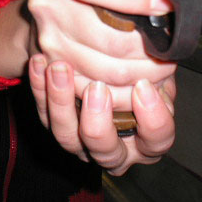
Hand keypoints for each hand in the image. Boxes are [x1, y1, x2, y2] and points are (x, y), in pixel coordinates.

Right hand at [28, 0, 176, 110]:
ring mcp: (50, 43)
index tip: (164, 5)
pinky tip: (142, 80)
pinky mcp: (56, 70)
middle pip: (112, 40)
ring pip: (110, 71)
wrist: (53, 3)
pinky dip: (128, 90)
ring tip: (161, 64)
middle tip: (171, 45)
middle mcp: (51, 8)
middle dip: (151, 47)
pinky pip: (100, 91)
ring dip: (146, 73)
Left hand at [29, 56, 175, 174]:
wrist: (101, 59)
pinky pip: (43, 114)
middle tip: (95, 88)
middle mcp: (115, 147)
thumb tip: (161, 50)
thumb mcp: (155, 66)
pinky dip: (40, 88)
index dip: (153, 118)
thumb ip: (159, 66)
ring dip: (61, 101)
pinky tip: (40, 63)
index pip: (157, 139)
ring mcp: (82, 142)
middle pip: (106, 150)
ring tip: (59, 68)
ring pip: (67, 137)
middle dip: (98, 121)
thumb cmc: (138, 67)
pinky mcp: (55, 127)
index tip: (143, 86)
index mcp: (148, 137)